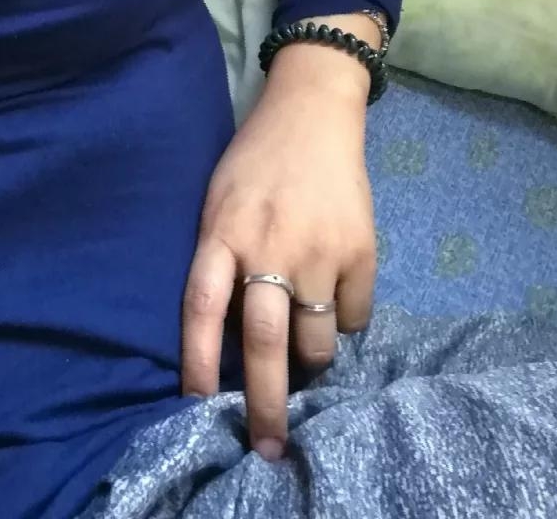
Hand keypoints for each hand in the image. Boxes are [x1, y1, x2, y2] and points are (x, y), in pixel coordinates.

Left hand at [180, 42, 376, 460]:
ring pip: (315, 342)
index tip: (196, 405)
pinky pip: (352, 317)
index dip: (196, 361)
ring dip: (310, 362)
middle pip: (262, 342)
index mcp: (222, 232)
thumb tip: (228, 332)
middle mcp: (268, 246)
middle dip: (264, 404)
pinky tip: (333, 301)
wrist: (313, 111)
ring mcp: (318, 251)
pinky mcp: (360, 250)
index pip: (199, 308)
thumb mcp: (218, 200)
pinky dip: (343, 322)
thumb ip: (220, 257)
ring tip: (305, 356)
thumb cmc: (255, 159)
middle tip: (268, 445)